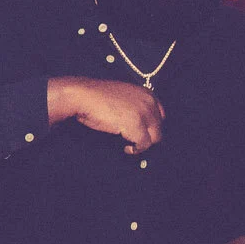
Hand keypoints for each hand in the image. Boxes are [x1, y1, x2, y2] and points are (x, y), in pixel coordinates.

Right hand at [46, 75, 162, 152]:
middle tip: (135, 141)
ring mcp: (144, 114)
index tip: (142, 132)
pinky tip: (127, 148)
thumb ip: (133, 105)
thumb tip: (136, 122)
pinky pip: (144, 144)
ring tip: (131, 146)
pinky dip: (136, 150)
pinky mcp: (136, 126)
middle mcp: (149, 102)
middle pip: (158, 127)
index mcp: (146, 93)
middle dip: (148, 136)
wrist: (84, 96)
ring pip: (155, 138)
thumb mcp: (121, 96)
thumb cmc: (97, 97)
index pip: (160, 114)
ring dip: (143, 144)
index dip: (151, 126)